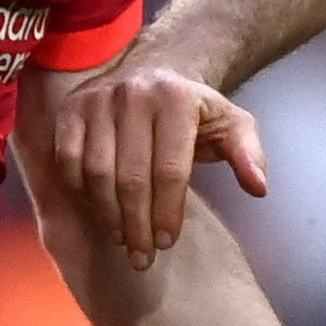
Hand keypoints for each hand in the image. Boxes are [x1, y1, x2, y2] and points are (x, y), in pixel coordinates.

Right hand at [42, 59, 270, 265]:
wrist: (154, 69)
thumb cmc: (194, 110)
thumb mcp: (231, 124)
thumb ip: (248, 154)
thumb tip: (258, 188)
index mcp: (176, 98)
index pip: (170, 169)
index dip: (168, 212)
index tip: (167, 242)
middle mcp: (134, 94)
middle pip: (131, 176)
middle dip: (137, 224)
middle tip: (142, 256)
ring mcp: (98, 100)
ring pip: (97, 172)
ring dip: (108, 215)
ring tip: (122, 240)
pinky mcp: (71, 109)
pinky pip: (67, 160)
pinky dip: (80, 191)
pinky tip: (98, 210)